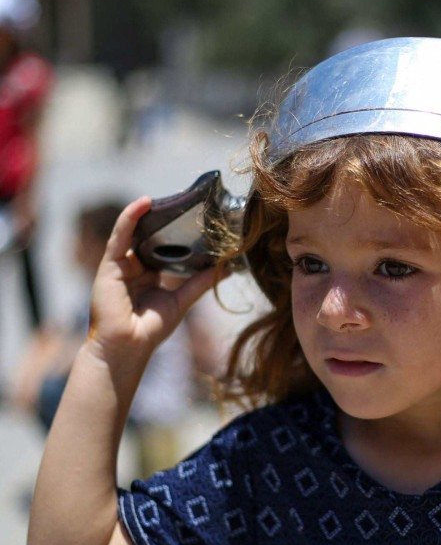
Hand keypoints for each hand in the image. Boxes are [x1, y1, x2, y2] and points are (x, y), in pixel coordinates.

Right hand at [86, 196, 222, 363]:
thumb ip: (200, 283)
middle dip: (163, 219)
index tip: (196, 217)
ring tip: (164, 196)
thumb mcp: (181, 300)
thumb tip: (226, 268)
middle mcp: (134, 267)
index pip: (162, 246)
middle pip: (148, 236)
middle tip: (184, 201)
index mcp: (148, 274)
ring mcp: (121, 265)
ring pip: (134, 232)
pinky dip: (130, 218)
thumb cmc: (150, 329)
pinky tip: (143, 203)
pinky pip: (120, 235)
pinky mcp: (110, 264)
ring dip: (147, 213)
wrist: (127, 347)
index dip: (176, 232)